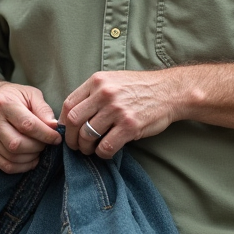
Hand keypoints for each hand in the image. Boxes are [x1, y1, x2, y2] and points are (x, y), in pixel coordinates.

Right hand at [0, 82, 61, 173]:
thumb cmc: (16, 98)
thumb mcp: (31, 95)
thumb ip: (43, 109)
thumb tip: (54, 126)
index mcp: (4, 103)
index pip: (27, 125)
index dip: (46, 134)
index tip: (57, 138)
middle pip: (18, 144)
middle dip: (38, 147)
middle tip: (47, 144)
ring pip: (12, 157)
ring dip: (32, 158)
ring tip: (39, 150)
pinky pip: (6, 166)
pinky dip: (22, 167)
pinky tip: (31, 159)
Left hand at [60, 70, 180, 158]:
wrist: (171, 91)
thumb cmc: (141, 88)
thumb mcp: (113, 80)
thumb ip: (94, 93)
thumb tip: (73, 116)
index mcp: (97, 81)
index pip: (68, 103)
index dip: (63, 122)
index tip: (66, 131)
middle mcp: (104, 94)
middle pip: (73, 121)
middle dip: (71, 138)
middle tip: (76, 145)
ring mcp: (117, 110)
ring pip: (87, 135)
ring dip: (86, 147)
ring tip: (90, 150)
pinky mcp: (129, 126)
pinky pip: (106, 146)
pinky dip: (102, 153)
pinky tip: (106, 151)